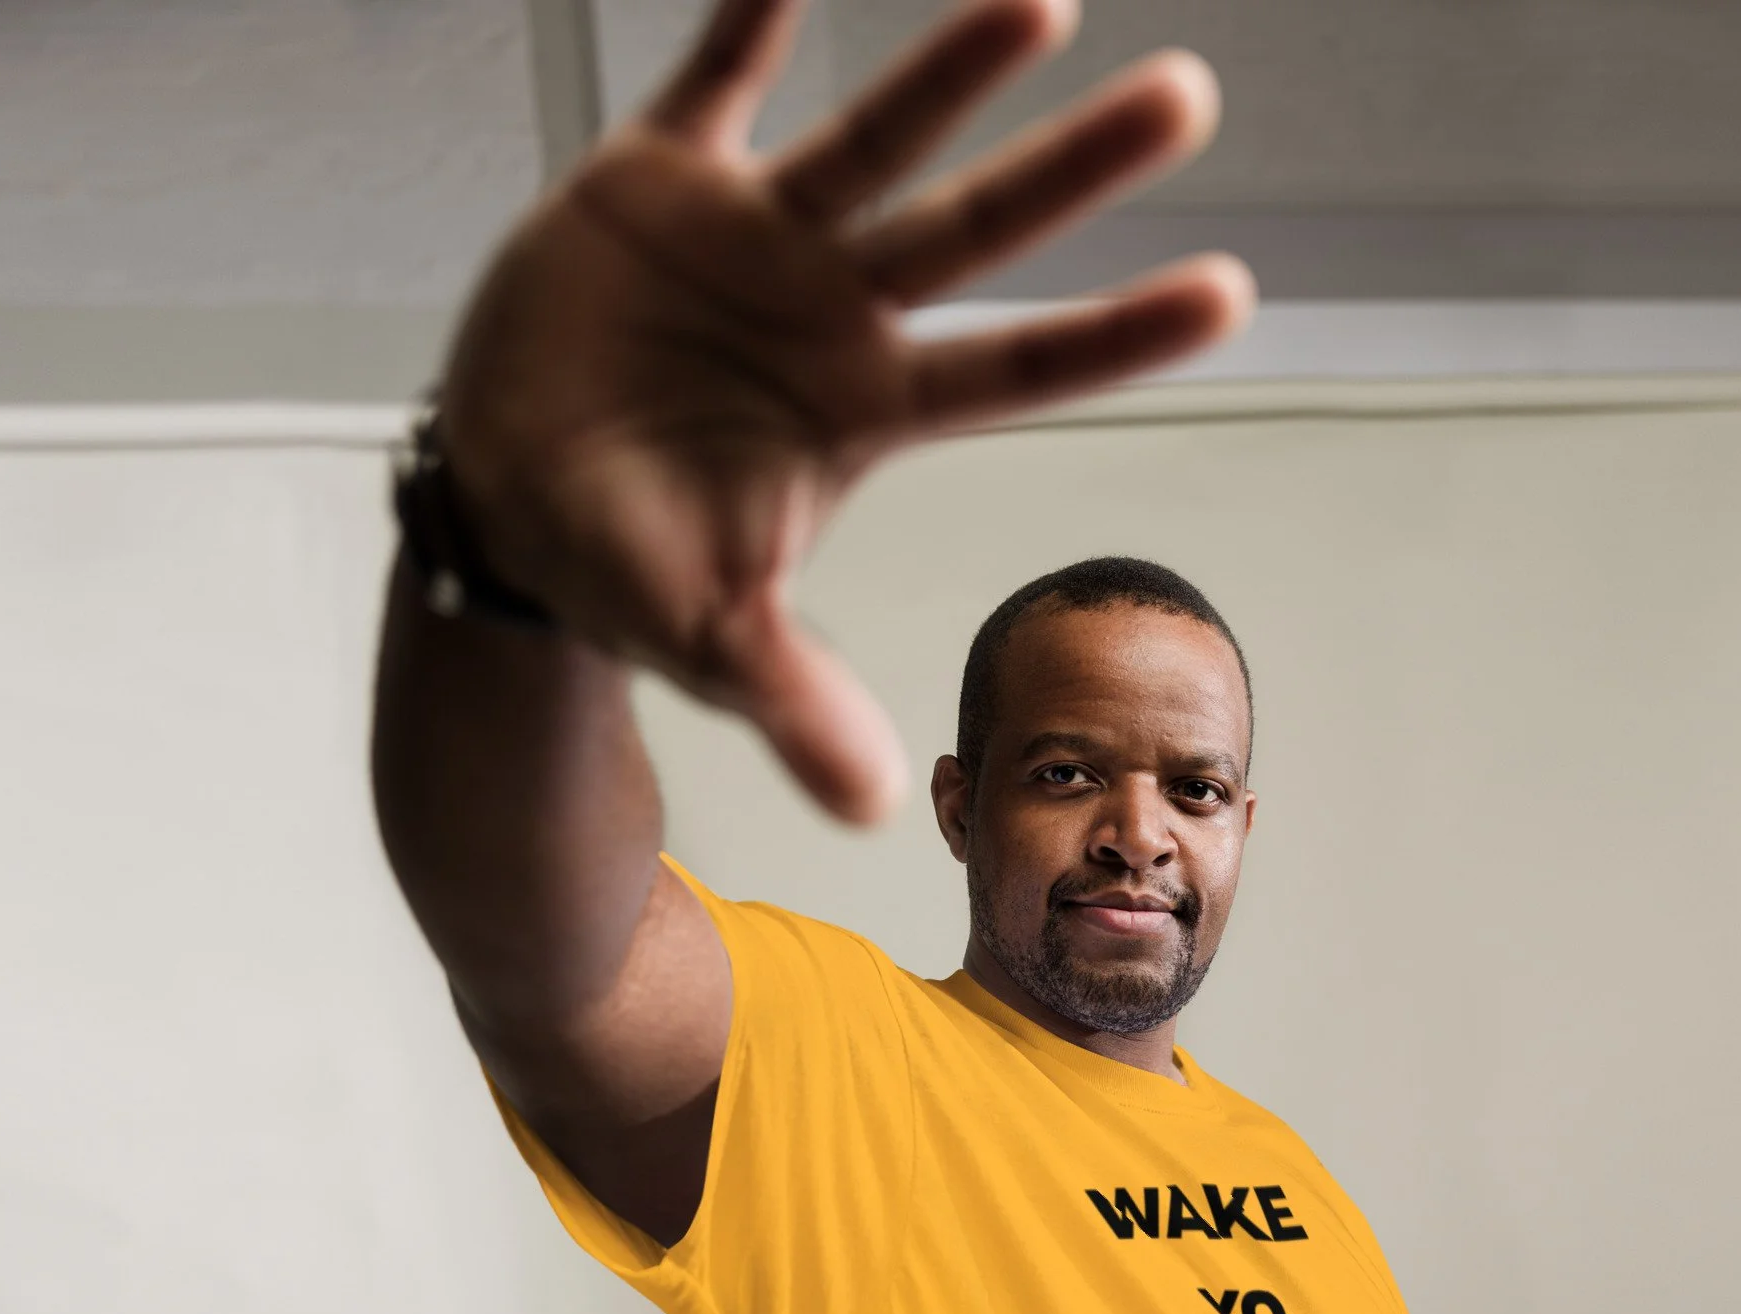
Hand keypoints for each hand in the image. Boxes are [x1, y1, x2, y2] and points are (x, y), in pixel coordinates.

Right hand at [437, 0, 1253, 822]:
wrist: (509, 499)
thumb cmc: (628, 567)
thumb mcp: (710, 640)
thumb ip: (794, 700)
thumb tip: (873, 807)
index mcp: (863, 412)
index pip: (1015, 372)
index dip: (1114, 337)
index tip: (1231, 295)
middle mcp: (831, 313)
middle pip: (974, 234)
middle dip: (1073, 171)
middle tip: (1190, 101)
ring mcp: (752, 240)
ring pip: (871, 139)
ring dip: (950, 71)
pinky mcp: (655, 182)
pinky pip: (713, 77)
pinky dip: (751, 15)